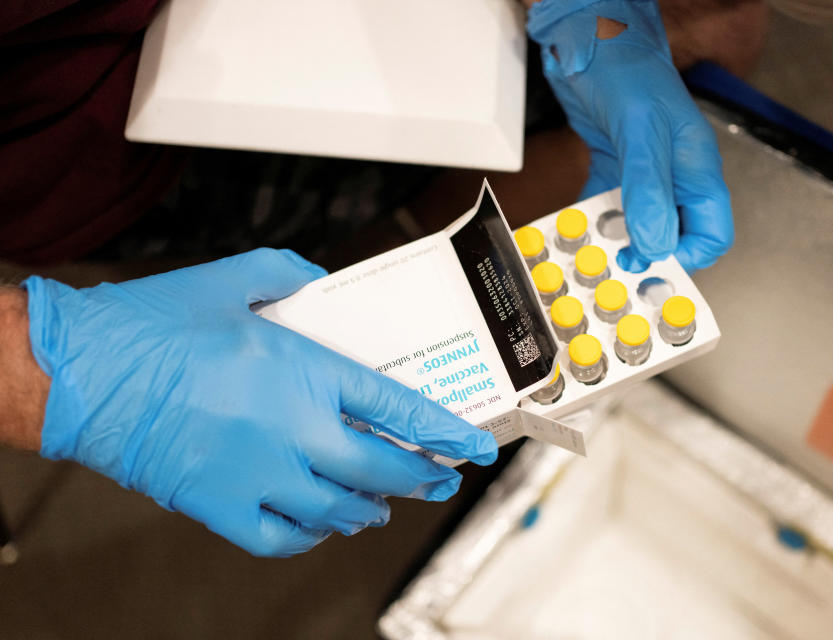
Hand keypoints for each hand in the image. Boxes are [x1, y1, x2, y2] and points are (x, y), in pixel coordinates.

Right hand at [24, 248, 496, 556]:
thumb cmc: (149, 328)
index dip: (445, 431)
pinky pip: (281, 538)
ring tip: (382, 502)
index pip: (397, 406)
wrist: (78, 372)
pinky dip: (310, 535)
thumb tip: (321, 286)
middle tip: (439, 477)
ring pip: (339, 510)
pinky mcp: (217, 505)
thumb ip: (290, 276)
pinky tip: (319, 524)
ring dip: (371, 507)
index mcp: (301, 369)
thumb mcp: (232, 280)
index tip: (475, 446)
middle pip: (381, 469)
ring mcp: (255, 473)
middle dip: (422, 477)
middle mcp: (289, 428)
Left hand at [528, 0, 733, 272]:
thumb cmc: (626, 69)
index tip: (651, 267)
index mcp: (697, 169)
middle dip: (647, 254)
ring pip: (637, 224)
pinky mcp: (615, 166)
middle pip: (673, 235)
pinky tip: (576, 224)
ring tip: (590, 248)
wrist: (589, 36)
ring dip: (614, 239)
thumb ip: (649, 188)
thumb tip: (655, 244)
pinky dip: (592, 218)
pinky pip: (607, 204)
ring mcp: (644, 172)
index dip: (686, 256)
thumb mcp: (641, 131)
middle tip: (614, 266)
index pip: (710, 233)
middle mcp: (674, 176)